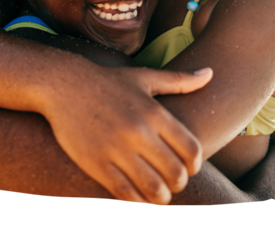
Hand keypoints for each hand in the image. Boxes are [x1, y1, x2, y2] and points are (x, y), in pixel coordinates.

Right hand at [40, 65, 212, 204]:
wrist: (64, 84)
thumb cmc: (108, 82)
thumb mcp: (145, 77)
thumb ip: (179, 80)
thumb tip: (211, 72)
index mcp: (155, 112)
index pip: (191, 149)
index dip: (195, 165)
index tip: (188, 167)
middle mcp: (139, 131)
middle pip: (175, 174)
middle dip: (178, 184)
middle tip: (171, 182)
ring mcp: (117, 149)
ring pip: (153, 189)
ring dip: (160, 197)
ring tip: (155, 192)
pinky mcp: (96, 163)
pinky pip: (125, 195)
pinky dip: (137, 202)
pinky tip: (137, 198)